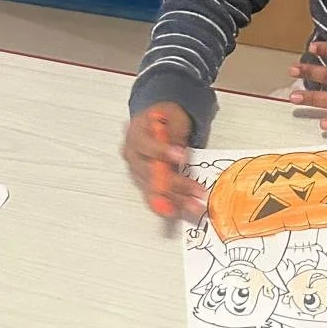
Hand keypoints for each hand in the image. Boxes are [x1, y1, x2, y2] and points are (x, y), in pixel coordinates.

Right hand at [122, 104, 206, 220]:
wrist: (156, 123)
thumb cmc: (164, 118)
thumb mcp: (173, 117)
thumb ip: (175, 132)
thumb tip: (177, 149)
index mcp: (135, 134)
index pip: (146, 145)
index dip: (162, 152)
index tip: (180, 155)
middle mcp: (132, 155)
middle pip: (150, 173)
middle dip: (174, 183)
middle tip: (194, 188)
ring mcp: (137, 171)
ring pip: (154, 188)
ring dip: (175, 198)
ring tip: (193, 204)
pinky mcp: (144, 182)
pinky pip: (154, 196)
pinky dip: (167, 205)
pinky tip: (178, 210)